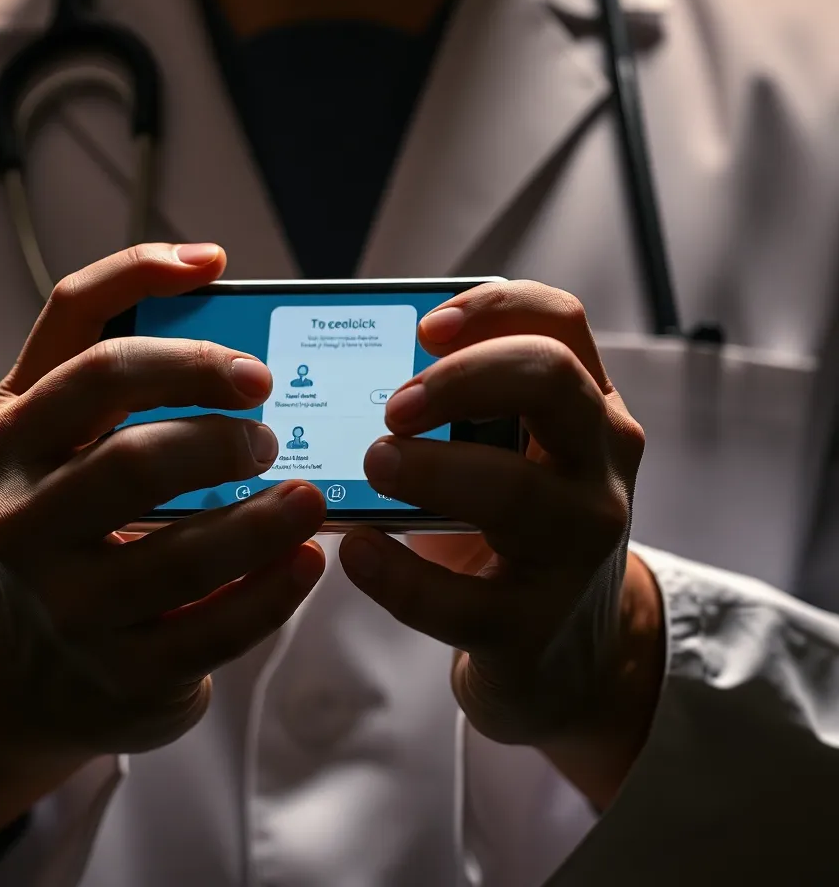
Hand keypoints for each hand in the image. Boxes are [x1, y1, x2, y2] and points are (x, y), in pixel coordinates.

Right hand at [0, 243, 325, 862]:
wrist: (27, 667)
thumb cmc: (62, 519)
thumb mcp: (53, 437)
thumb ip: (107, 355)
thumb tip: (206, 268)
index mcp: (5, 440)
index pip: (90, 359)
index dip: (183, 346)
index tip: (252, 355)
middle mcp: (19, 518)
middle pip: (138, 459)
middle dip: (225, 438)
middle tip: (270, 433)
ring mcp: (65, 604)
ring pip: (181, 553)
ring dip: (266, 518)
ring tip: (308, 496)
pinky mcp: (118, 671)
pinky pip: (214, 629)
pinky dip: (273, 592)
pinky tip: (306, 562)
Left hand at [338, 281, 662, 805]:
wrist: (566, 649)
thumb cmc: (514, 529)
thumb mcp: (510, 455)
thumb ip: (464, 409)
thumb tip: (359, 362)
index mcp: (588, 410)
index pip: (560, 322)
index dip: (492, 306)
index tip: (425, 327)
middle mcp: (598, 468)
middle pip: (550, 381)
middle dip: (460, 379)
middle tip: (393, 407)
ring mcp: (576, 548)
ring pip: (513, 492)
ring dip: (428, 470)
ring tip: (374, 466)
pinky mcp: (532, 626)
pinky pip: (458, 600)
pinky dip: (395, 572)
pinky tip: (357, 551)